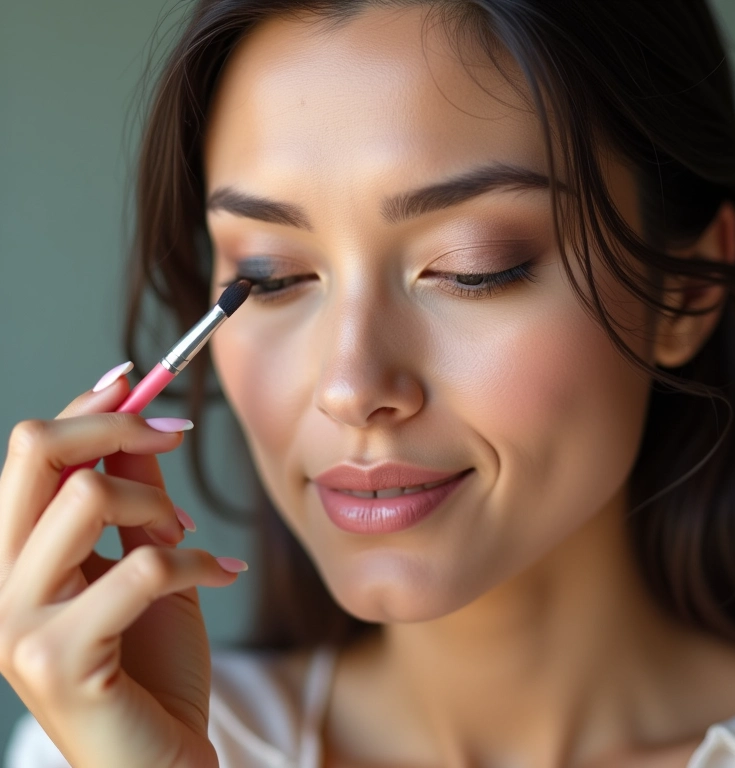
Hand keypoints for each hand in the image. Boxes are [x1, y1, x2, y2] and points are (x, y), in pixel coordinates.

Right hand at [0, 369, 244, 767]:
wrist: (158, 760)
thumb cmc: (151, 663)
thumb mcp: (144, 559)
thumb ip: (133, 495)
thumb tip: (136, 422)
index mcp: (14, 555)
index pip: (29, 451)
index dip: (86, 406)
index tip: (137, 380)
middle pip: (33, 452)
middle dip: (115, 425)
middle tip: (174, 433)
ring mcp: (19, 625)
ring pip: (88, 499)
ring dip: (160, 504)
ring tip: (189, 532)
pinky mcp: (59, 663)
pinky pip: (143, 569)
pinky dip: (200, 561)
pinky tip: (223, 574)